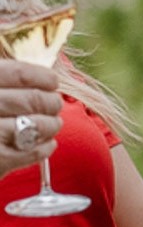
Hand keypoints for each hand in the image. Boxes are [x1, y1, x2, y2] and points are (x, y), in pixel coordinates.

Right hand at [0, 60, 63, 175]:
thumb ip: (1, 83)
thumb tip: (37, 80)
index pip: (18, 74)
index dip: (41, 77)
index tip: (51, 81)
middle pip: (31, 100)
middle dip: (50, 102)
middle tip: (54, 104)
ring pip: (36, 125)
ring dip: (51, 124)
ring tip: (53, 123)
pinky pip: (31, 152)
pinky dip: (45, 147)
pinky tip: (47, 143)